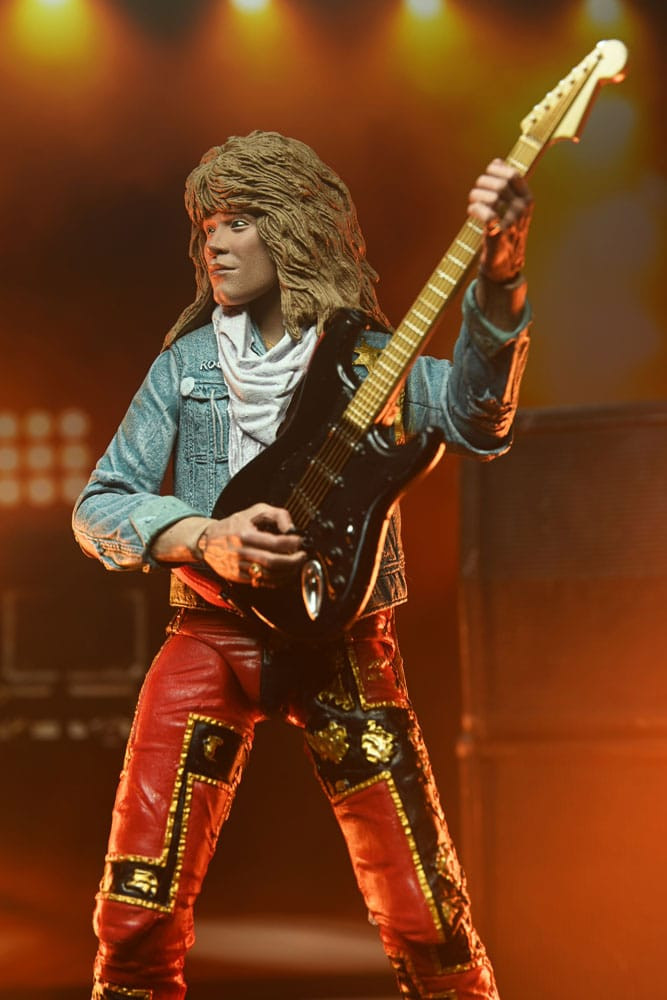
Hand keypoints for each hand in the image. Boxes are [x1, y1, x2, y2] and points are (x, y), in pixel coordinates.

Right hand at [197, 503, 304, 587]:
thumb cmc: (233, 525)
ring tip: (296, 565)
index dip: (292, 543)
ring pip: (269, 575)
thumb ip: (276, 515)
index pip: (275, 542)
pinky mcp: (238, 577)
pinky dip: (277, 580)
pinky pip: (261, 582)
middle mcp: (241, 552)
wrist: (207, 541)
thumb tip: (292, 529)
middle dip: (293, 561)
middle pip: (273, 561)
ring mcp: (239, 567)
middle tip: (302, 556)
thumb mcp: (254, 511)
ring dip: (288, 572)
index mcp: (244, 534)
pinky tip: (285, 574)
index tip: (301, 541)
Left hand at [468, 158, 533, 282]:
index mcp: (527, 199)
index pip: (513, 175)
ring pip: (493, 197)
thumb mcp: (510, 206)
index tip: (487, 172)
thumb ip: (506, 184)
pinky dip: (475, 210)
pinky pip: (487, 214)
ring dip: (477, 195)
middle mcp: (522, 209)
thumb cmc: (505, 232)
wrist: (504, 264)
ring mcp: (512, 222)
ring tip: (472, 201)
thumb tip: (497, 161)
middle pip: (501, 184)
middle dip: (483, 182)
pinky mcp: (499, 235)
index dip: (497, 169)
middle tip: (476, 191)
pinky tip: (471, 211)